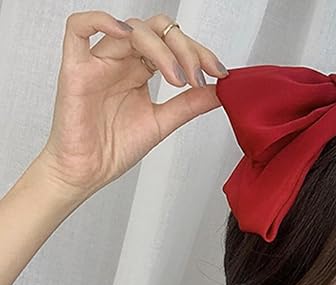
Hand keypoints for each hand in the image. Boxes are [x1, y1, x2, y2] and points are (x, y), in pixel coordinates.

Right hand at [37, 11, 228, 199]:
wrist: (88, 172)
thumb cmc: (115, 147)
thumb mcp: (163, 122)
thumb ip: (190, 104)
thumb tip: (220, 90)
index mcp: (140, 70)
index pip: (171, 43)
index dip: (198, 52)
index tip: (218, 73)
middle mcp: (121, 61)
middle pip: (155, 30)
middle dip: (185, 49)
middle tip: (199, 76)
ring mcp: (98, 62)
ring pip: (130, 30)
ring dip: (161, 49)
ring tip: (177, 79)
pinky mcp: (75, 69)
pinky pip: (77, 28)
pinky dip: (101, 21)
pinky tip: (126, 34)